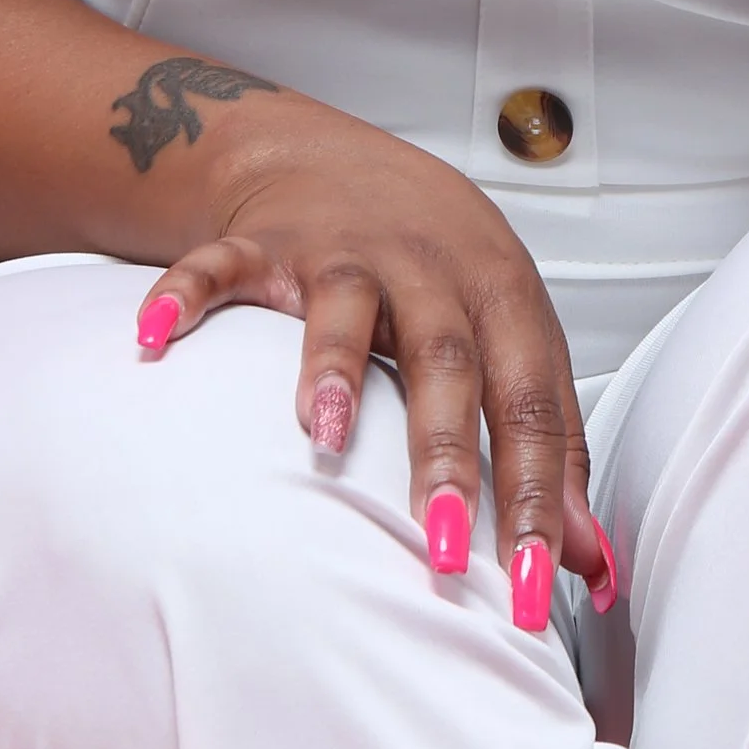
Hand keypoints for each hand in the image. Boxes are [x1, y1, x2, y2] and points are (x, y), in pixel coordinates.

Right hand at [132, 101, 610, 624]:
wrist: (344, 161)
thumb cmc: (445, 269)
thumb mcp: (513, 339)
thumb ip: (551, 445)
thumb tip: (594, 563)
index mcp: (500, 297)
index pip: (529, 403)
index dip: (536, 496)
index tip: (531, 588)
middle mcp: (427, 268)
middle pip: (444, 361)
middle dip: (444, 456)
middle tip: (442, 548)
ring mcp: (341, 251)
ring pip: (342, 309)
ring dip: (333, 370)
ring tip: (324, 438)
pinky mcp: (263, 243)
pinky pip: (219, 266)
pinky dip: (185, 296)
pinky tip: (155, 339)